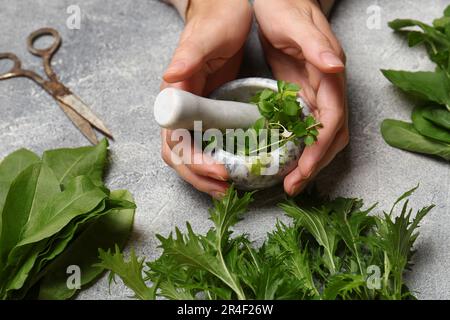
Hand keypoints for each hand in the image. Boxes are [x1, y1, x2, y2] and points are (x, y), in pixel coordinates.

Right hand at [160, 0, 251, 197]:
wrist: (224, 10)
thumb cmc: (216, 20)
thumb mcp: (205, 37)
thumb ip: (188, 56)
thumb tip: (170, 77)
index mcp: (174, 95)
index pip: (174, 140)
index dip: (194, 161)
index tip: (219, 170)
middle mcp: (180, 108)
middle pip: (179, 155)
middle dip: (200, 176)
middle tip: (226, 188)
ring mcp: (194, 112)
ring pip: (191, 155)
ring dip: (206, 176)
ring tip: (228, 188)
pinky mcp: (208, 112)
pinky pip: (206, 144)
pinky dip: (216, 161)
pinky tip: (232, 169)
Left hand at [254, 0, 347, 195]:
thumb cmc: (285, 6)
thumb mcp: (296, 24)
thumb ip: (317, 46)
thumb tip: (338, 68)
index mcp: (329, 74)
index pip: (332, 119)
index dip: (320, 147)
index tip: (304, 168)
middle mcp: (327, 86)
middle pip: (331, 134)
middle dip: (315, 162)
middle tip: (293, 185)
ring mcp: (315, 91)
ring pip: (321, 134)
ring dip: (308, 159)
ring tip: (290, 179)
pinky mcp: (301, 92)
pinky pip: (305, 125)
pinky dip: (298, 145)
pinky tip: (284, 156)